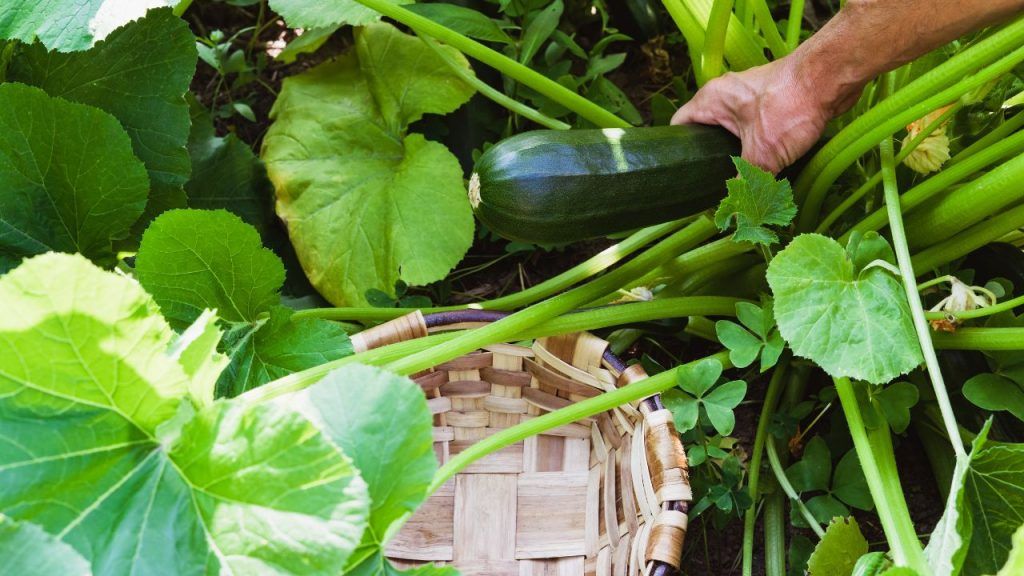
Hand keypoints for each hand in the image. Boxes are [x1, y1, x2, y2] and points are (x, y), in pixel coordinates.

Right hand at [672, 58, 842, 173]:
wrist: (831, 77)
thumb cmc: (790, 106)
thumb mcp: (762, 154)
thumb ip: (747, 183)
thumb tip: (739, 213)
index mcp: (710, 100)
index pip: (679, 125)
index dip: (678, 150)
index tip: (684, 174)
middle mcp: (726, 94)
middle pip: (706, 130)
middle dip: (711, 157)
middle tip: (713, 183)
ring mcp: (750, 95)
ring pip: (733, 129)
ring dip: (737, 151)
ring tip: (739, 177)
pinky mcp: (772, 99)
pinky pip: (755, 126)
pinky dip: (758, 143)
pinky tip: (766, 163)